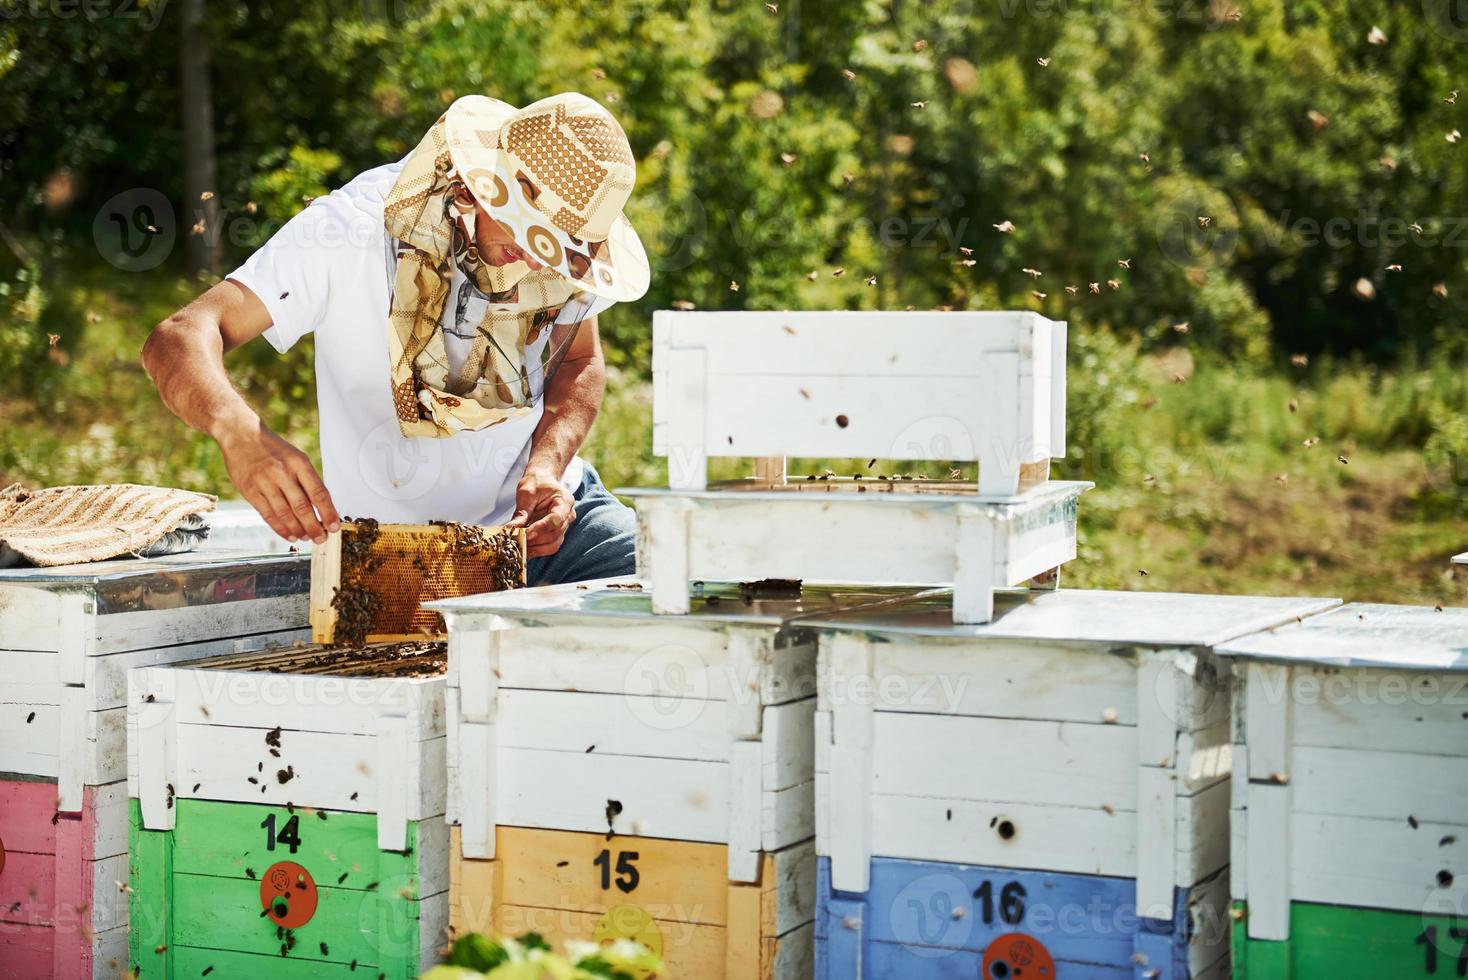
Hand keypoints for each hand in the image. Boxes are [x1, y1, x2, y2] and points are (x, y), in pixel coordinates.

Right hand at [216, 419, 339, 543]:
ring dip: (298, 530)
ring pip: (285, 514)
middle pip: (302, 507)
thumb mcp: (295, 456)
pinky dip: (280, 528)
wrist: (241, 435)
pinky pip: (268, 515)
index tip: (334, 526)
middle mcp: (282, 472)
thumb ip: (307, 479)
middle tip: (321, 538)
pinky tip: (290, 535)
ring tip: (306, 538)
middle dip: (314, 527)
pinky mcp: (250, 491)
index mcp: (298, 463)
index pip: (318, 493)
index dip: (328, 513)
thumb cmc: (272, 448)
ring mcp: (265, 482)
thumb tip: (322, 507)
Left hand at [511, 467, 575, 558]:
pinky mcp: (556, 534)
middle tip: (516, 542)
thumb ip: (521, 512)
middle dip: (534, 541)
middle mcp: (568, 516)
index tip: (524, 534)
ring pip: (553, 545)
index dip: (540, 529)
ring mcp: (563, 526)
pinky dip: (536, 550)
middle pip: (554, 535)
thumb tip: (511, 529)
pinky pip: (548, 547)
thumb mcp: (526, 493)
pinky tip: (524, 549)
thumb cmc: (537, 483)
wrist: (542, 481)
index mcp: (564, 501)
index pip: (555, 520)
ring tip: (518, 547)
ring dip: (535, 549)